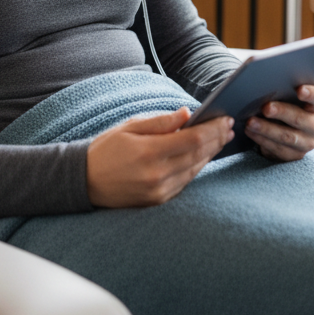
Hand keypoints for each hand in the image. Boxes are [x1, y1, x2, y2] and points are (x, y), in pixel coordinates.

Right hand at [86, 107, 234, 207]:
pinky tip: (203, 156)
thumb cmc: (106, 149)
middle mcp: (156, 175)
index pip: (191, 139)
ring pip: (195, 170)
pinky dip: (196, 167)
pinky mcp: (158, 201)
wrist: (85, 181)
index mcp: (148, 152)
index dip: (211, 129)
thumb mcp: (130, 127)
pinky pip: (185, 182)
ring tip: (221, 139)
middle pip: (198, 155)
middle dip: (216, 140)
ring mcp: (159, 191)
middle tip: (228, 126)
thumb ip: (160, 121)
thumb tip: (187, 113)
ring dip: (210, 154)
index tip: (224, 118)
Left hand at [245, 84, 313, 161]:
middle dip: (281, 112)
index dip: (311, 93)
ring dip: (267, 129)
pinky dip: (262, 140)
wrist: (282, 126)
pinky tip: (251, 132)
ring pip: (288, 137)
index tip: (299, 90)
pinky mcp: (296, 154)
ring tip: (250, 122)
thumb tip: (264, 82)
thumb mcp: (287, 94)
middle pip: (300, 118)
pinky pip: (279, 149)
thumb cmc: (285, 103)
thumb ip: (283, 88)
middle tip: (265, 108)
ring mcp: (308, 142)